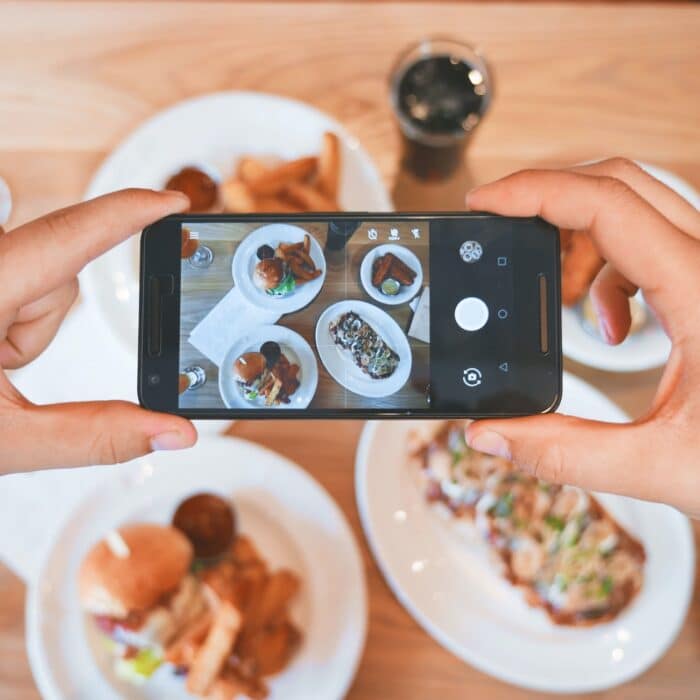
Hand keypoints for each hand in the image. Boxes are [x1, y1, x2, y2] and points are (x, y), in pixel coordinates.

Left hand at [0, 189, 196, 474]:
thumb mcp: (2, 439)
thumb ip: (97, 436)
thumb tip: (174, 432)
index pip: (71, 236)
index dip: (132, 213)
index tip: (175, 200)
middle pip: (57, 273)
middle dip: (44, 325)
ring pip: (37, 284)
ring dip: (24, 327)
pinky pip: (13, 287)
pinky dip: (7, 322)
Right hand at [464, 159, 699, 517]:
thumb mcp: (662, 465)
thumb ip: (565, 452)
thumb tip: (490, 434)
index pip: (608, 205)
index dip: (536, 192)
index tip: (486, 202)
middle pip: (619, 185)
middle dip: (549, 203)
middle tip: (504, 233)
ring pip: (635, 209)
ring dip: (581, 242)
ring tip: (564, 301)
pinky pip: (651, 245)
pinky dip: (611, 271)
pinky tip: (613, 324)